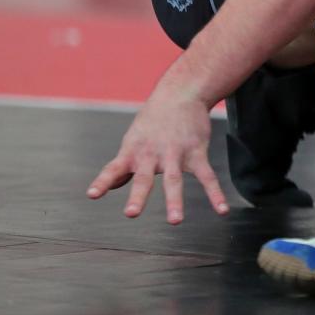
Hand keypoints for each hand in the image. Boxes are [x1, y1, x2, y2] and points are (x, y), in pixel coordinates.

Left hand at [86, 79, 228, 223]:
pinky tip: (221, 210)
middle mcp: (152, 153)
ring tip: (175, 221)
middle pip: (144, 177)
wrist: (181, 93)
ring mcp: (175, 153)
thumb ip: (124, 166)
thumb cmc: (153, 120)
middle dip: (138, 196)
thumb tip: (110, 187)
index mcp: (133, 151)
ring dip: (174, 200)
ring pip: (174, 179)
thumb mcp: (133, 140)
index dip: (103, 182)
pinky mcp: (196, 152)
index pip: (113, 169)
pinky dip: (215, 194)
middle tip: (131, 213)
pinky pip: (206, 176)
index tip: (93, 195)